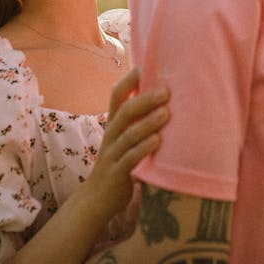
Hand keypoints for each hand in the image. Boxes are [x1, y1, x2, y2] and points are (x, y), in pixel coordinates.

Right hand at [85, 69, 168, 219]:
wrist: (97, 198)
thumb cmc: (119, 163)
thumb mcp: (125, 138)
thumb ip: (137, 120)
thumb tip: (165, 99)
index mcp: (114, 124)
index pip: (117, 95)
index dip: (130, 80)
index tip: (146, 66)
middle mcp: (111, 135)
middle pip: (125, 111)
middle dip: (145, 100)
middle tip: (166, 91)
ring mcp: (112, 154)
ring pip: (129, 134)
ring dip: (148, 122)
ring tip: (166, 113)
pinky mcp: (117, 173)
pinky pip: (129, 158)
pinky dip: (143, 149)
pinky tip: (157, 142)